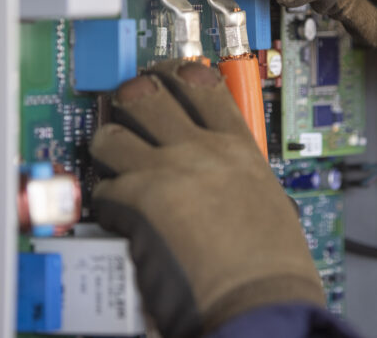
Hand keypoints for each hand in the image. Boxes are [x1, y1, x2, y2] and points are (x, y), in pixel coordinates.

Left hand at [90, 60, 323, 337]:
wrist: (260, 303)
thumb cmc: (273, 269)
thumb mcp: (268, 200)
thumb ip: (237, 175)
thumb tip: (218, 178)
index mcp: (239, 148)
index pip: (203, 84)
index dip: (176, 73)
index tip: (165, 74)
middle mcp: (203, 150)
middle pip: (149, 93)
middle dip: (130, 97)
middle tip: (125, 106)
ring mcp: (168, 171)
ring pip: (112, 133)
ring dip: (106, 147)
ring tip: (110, 161)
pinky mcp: (139, 202)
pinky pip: (103, 187)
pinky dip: (105, 200)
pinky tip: (116, 214)